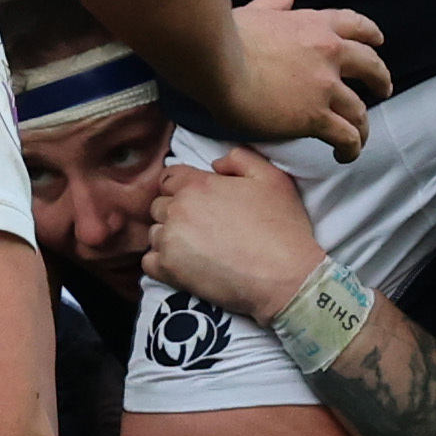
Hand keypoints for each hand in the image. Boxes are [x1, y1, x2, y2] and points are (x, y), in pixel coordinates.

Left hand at [145, 146, 325, 318]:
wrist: (286, 277)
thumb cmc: (282, 228)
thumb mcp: (272, 178)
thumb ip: (240, 158)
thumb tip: (215, 164)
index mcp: (197, 185)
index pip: (168, 177)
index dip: (182, 187)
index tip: (198, 201)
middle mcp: (178, 210)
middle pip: (159, 205)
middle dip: (176, 212)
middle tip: (202, 226)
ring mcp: (170, 241)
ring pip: (155, 233)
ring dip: (170, 238)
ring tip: (197, 248)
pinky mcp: (170, 271)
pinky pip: (149, 262)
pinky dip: (162, 263)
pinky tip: (185, 265)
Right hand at [216, 0, 387, 161]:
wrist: (219, 65)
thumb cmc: (228, 37)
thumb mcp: (257, 11)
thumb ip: (275, 1)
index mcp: (315, 25)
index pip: (356, 25)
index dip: (371, 35)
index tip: (378, 43)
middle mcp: (329, 52)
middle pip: (370, 67)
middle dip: (380, 80)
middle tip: (382, 90)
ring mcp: (326, 86)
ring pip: (359, 109)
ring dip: (363, 125)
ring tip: (359, 137)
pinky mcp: (316, 116)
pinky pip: (346, 136)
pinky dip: (351, 148)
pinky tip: (345, 155)